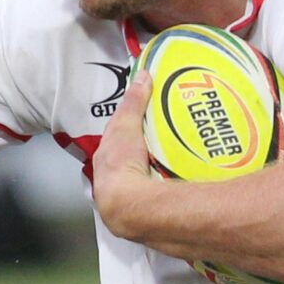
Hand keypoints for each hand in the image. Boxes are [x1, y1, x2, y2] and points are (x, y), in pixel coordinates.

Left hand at [89, 76, 159, 241]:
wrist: (127, 205)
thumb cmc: (121, 164)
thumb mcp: (127, 125)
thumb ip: (135, 101)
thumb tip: (142, 76)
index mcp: (106, 156)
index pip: (117, 137)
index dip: (130, 125)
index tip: (145, 119)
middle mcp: (113, 176)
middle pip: (130, 156)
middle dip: (143, 148)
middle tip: (163, 139)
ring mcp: (127, 193)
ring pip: (142, 174)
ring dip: (155, 167)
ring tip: (175, 159)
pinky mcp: (142, 207)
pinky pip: (154, 189)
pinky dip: (163, 183)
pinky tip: (176, 179)